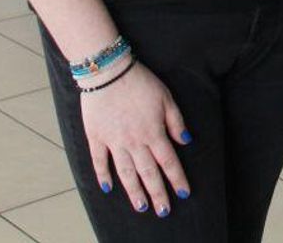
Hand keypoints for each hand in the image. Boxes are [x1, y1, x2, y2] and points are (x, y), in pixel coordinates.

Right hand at [80, 62, 191, 215]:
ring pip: (125, 173)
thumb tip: (186, 140)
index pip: (168, 162)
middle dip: (158, 193)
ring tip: (141, 207)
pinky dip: (103, 176)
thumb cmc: (139, 81)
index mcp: (153, 132)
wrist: (108, 71)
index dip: (177, 179)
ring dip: (134, 192)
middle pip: (148, 173)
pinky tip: (107, 188)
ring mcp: (114, 141)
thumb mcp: (165, 97)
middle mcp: (134, 141)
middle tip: (163, 211)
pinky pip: (99, 161)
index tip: (183, 193)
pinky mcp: (96, 137)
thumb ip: (175, 121)